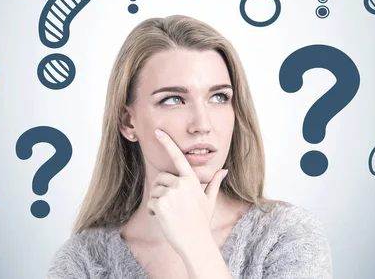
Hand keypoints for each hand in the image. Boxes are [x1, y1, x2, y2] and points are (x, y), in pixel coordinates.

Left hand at [146, 128, 228, 256]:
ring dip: (157, 202)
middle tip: (169, 205)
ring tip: (168, 214)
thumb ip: (214, 183)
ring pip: (154, 190)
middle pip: (161, 178)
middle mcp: (181, 184)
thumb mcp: (209, 200)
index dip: (167, 143)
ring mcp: (171, 194)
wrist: (196, 242)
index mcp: (191, 180)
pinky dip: (153, 212)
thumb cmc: (201, 221)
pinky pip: (150, 203)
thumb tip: (224, 170)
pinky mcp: (160, 204)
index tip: (157, 131)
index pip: (178, 157)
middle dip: (161, 189)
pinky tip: (163, 219)